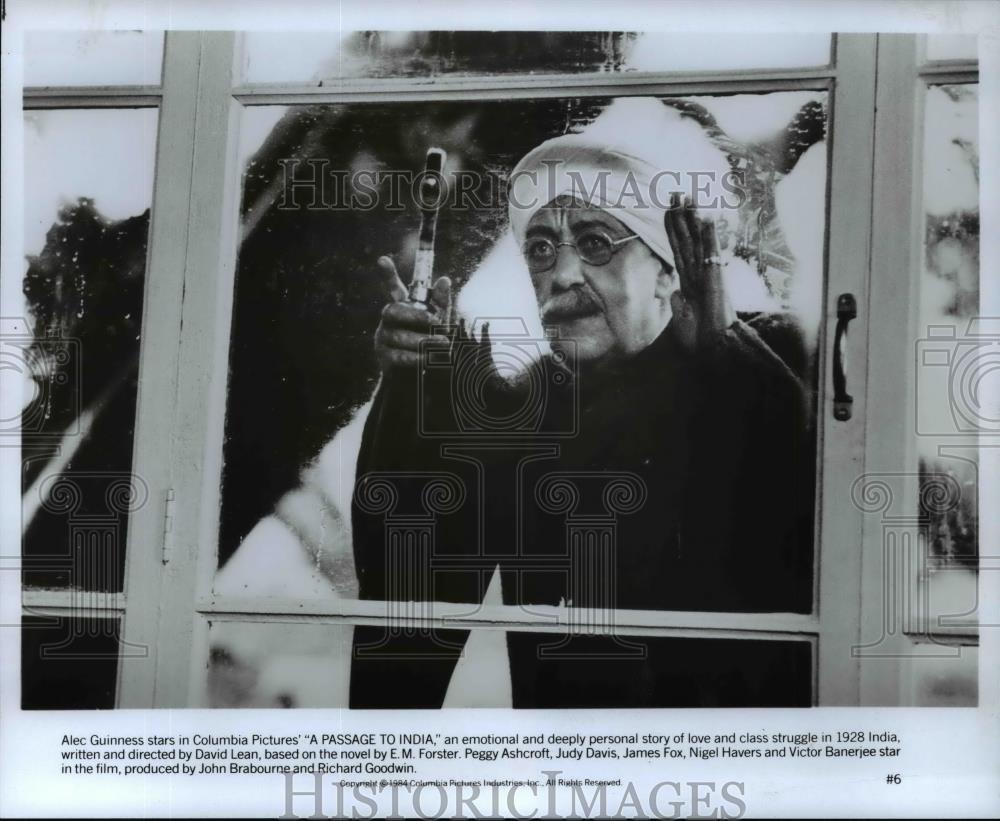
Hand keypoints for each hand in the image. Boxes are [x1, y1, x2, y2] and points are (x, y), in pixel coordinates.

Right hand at [373, 255, 451, 370]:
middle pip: (393, 311)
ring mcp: (383, 339)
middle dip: (415, 316)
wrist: (419, 378)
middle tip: (436, 322)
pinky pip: (398, 356)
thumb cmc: (429, 343)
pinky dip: (415, 357)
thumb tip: (444, 280)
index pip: (392, 288)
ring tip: (443, 344)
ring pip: (399, 336)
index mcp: (401, 307)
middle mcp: (389, 321)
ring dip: (423, 340)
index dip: (387, 274)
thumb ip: (440, 303)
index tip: (382, 259)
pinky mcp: (384, 358)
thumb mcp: (438, 321)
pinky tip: (428, 359)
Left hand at [664, 193, 734, 347]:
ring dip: (693, 218)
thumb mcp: (681, 319)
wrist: (713, 349)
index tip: (667, 210)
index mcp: (689, 282)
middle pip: (686, 239)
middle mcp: (697, 273)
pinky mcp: (715, 277)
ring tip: (688, 196)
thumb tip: (674, 292)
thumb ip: (677, 304)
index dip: (672, 229)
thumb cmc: (700, 338)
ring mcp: (707, 273)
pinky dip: (709, 234)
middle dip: (681, 216)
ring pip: (697, 240)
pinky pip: (711, 252)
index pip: (678, 249)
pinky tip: (707, 217)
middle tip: (676, 192)